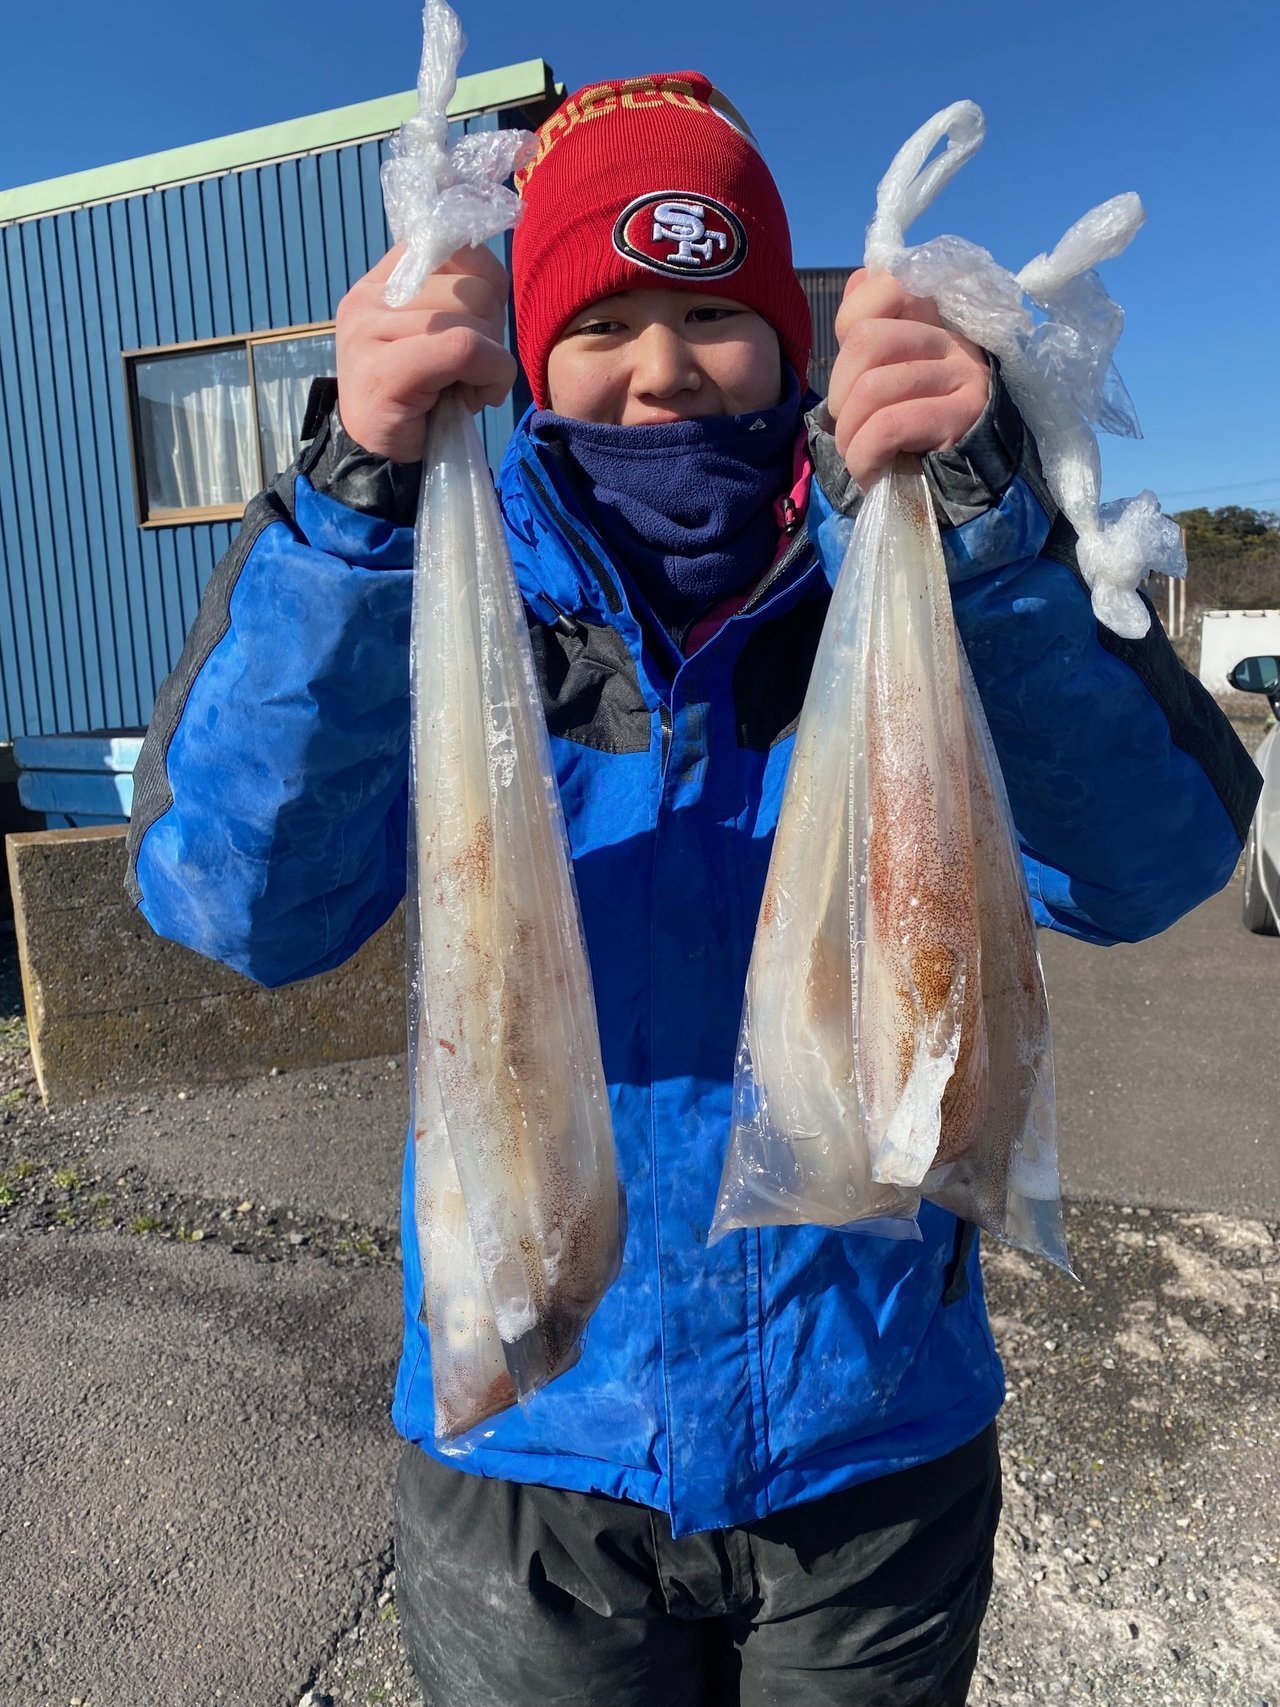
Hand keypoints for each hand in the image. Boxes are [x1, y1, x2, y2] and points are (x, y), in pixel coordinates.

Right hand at [334, 242, 516, 462]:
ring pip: (471, 318)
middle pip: (470, 286)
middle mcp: (369, 297)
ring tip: (468, 387)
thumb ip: (458, 300)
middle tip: (474, 370)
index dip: (487, 284)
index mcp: (382, 280)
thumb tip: (496, 281)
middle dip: (492, 331)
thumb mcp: (438, 338)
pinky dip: (490, 374)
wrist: (378, 461)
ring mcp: (368, 331)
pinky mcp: (383, 369)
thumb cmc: (419, 400)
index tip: (483, 326)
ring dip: (491, 360)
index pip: (451, 244)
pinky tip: (477, 399)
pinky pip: (464, 349)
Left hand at [827, 268, 989, 489]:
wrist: (962, 488)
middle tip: (847, 423)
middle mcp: (953, 339)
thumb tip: (862, 277)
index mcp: (934, 320)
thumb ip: (875, 328)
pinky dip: (864, 454)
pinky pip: (889, 426)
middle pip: (866, 339)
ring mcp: (964, 374)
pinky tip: (868, 470)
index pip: (885, 283)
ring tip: (857, 454)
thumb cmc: (917, 434)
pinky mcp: (964, 415)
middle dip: (839, 391)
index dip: (848, 320)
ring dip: (849, 434)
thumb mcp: (890, 377)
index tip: (850, 372)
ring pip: (872, 388)